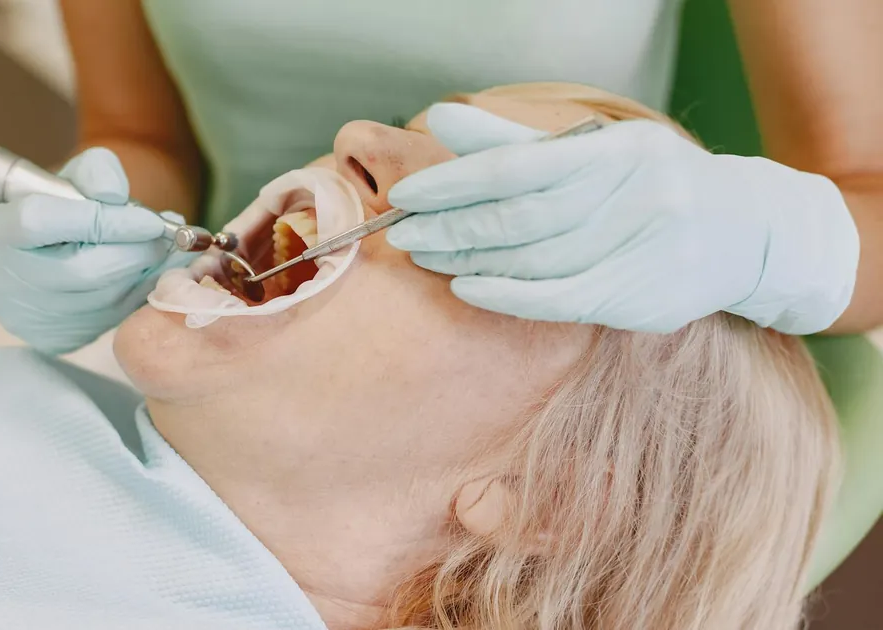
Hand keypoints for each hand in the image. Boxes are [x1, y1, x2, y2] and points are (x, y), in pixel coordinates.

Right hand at [0, 148, 193, 353]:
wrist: (35, 255)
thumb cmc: (55, 210)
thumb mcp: (72, 179)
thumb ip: (95, 173)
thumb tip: (116, 195)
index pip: (42, 222)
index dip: (103, 221)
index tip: (148, 219)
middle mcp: (0, 281)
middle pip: (80, 271)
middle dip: (135, 252)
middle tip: (166, 239)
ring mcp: (24, 317)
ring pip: (101, 300)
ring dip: (142, 275)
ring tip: (163, 253)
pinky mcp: (52, 339)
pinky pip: (107, 320)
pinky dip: (135, 295)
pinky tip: (147, 275)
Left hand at [386, 103, 858, 333]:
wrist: (746, 233)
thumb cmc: (648, 186)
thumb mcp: (590, 151)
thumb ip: (511, 141)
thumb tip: (442, 120)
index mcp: (617, 149)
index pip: (517, 166)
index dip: (454, 183)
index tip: (404, 195)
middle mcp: (637, 195)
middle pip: (521, 218)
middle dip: (451, 226)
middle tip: (402, 232)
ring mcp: (645, 248)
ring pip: (536, 261)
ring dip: (470, 262)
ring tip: (426, 256)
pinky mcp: (645, 297)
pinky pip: (560, 300)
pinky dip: (507, 296)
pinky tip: (467, 289)